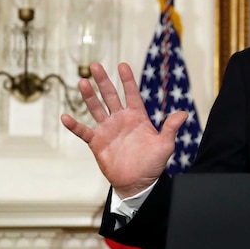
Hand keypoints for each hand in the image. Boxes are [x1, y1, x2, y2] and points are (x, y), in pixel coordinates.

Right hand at [61, 62, 186, 197]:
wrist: (137, 183)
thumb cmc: (153, 164)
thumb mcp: (165, 145)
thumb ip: (171, 128)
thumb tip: (184, 113)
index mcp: (137, 117)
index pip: (131, 94)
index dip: (127, 80)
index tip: (122, 65)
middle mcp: (121, 119)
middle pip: (110, 96)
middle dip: (103, 81)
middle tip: (95, 66)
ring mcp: (107, 129)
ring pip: (96, 109)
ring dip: (89, 96)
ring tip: (83, 82)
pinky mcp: (97, 142)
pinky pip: (83, 131)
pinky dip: (74, 125)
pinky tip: (65, 117)